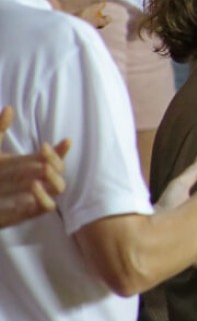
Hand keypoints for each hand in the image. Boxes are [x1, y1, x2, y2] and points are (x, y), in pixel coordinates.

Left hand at [0, 106, 70, 227]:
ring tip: (43, 168)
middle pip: (58, 170)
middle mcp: (35, 180)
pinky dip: (45, 197)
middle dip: (56, 159)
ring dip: (55, 177)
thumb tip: (9, 108)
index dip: (61, 150)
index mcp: (29, 166)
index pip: (53, 158)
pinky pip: (47, 207)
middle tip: (43, 150)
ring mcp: (33, 196)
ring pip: (59, 188)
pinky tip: (34, 185)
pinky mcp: (27, 212)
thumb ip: (0, 129)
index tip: (66, 140)